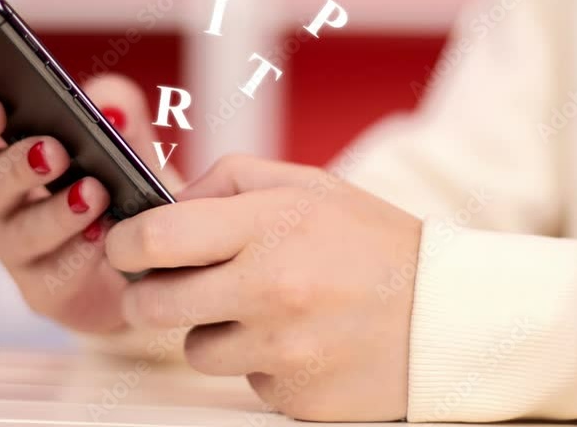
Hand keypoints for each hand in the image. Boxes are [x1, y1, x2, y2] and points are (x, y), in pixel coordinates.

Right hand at [0, 75, 181, 333]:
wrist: (148, 261)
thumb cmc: (124, 186)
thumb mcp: (130, 142)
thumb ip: (120, 112)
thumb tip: (112, 108)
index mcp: (8, 155)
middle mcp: (4, 204)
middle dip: (16, 167)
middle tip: (52, 151)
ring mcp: (20, 251)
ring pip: (20, 234)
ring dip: (55, 213)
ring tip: (93, 193)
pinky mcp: (47, 290)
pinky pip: (54, 275)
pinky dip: (79, 253)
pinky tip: (103, 236)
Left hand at [104, 155, 421, 420]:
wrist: (451, 314)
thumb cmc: (375, 242)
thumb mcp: (309, 185)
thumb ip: (230, 180)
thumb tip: (168, 203)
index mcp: (271, 225)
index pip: (156, 237)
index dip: (125, 244)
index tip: (126, 247)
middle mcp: (272, 288)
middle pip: (152, 304)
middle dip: (148, 294)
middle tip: (170, 285)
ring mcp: (284, 349)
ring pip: (195, 350)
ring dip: (211, 332)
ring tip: (261, 311)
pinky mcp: (296, 396)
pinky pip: (243, 381)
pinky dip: (258, 363)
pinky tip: (297, 340)